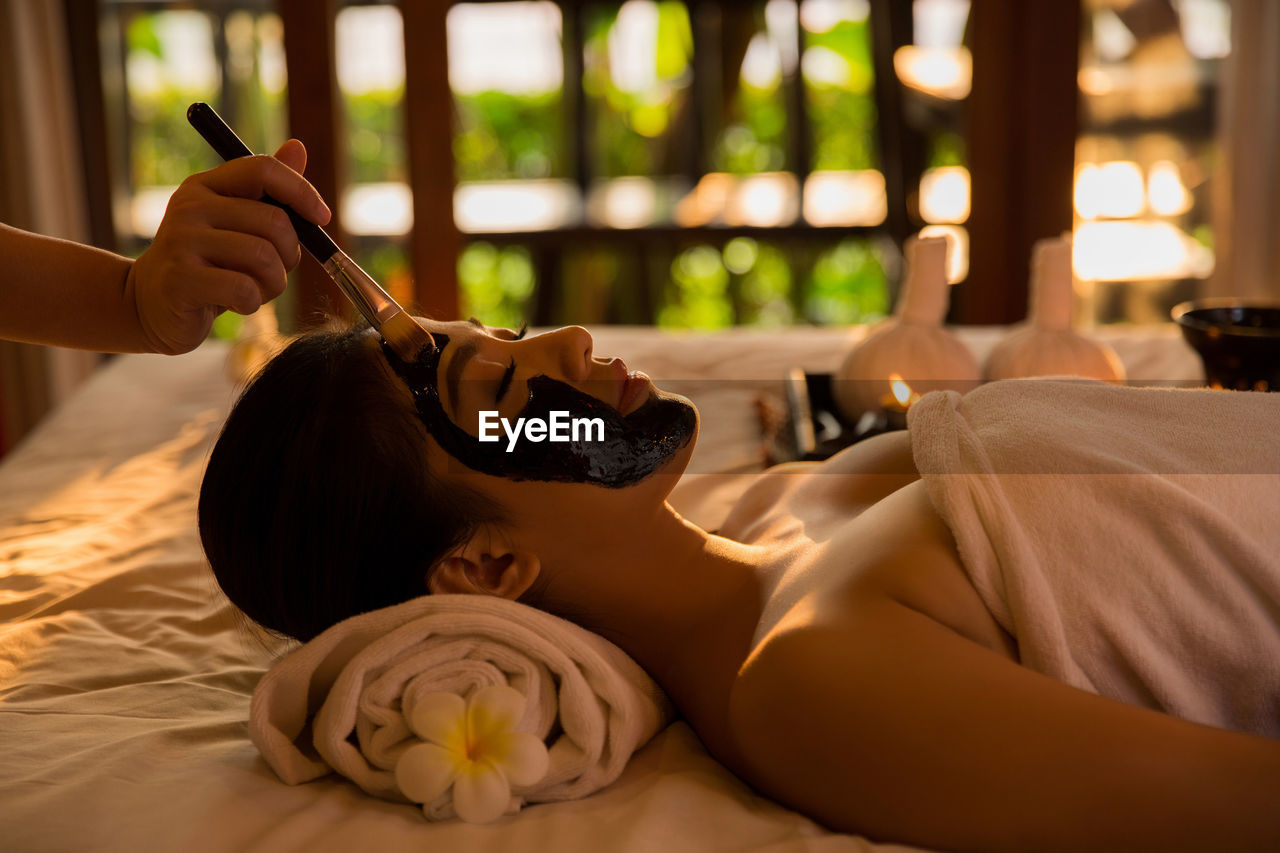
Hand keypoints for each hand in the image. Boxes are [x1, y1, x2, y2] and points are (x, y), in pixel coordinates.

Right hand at [127, 140, 330, 354]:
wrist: (151, 304)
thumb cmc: (208, 263)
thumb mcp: (236, 223)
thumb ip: (268, 190)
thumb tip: (298, 147)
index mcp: (207, 185)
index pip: (264, 169)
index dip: (302, 191)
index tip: (322, 217)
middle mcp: (190, 206)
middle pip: (275, 222)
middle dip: (289, 254)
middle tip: (274, 270)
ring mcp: (180, 241)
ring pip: (264, 258)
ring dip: (273, 283)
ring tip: (255, 288)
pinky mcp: (180, 280)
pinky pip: (244, 289)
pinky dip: (253, 302)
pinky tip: (235, 303)